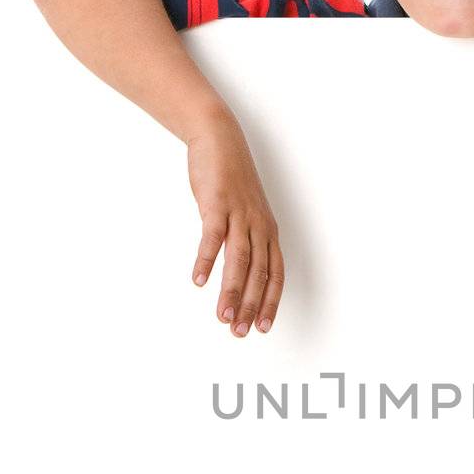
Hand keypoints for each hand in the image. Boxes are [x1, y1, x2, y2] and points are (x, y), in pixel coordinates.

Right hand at [186, 116, 284, 335]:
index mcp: (268, 232)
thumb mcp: (245, 214)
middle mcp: (259, 226)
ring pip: (239, 261)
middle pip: (258, 274)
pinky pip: (213, 237)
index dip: (269, 302)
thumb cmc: (230, 181)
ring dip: (231, 291)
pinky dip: (206, 260)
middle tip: (240, 332)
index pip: (275, 275)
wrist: (219, 140)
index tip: (262, 327)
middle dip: (250, 306)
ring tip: (222, 317)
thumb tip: (237, 273)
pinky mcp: (217, 205)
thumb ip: (244, 242)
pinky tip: (199, 280)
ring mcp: (239, 215)